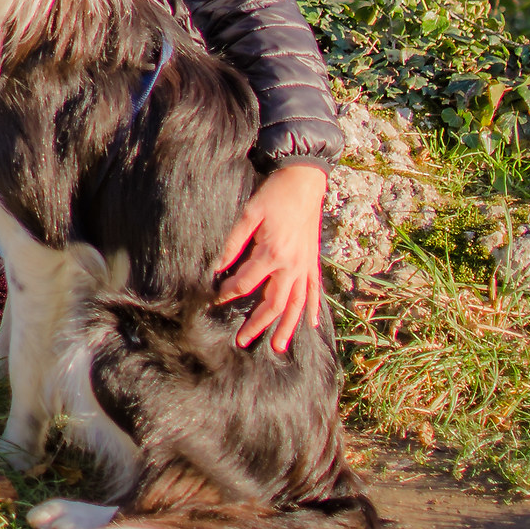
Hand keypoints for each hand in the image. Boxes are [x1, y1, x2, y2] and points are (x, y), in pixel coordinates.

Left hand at [212, 165, 328, 352]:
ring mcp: (305, 266)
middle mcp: (291, 265)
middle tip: (242, 341)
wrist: (305, 181)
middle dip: (257, 324)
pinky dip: (312, 309)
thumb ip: (232, 242)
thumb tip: (216, 266)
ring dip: (287, 328)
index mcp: (272, 253)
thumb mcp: (248, 213)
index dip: (228, 293)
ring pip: (296, 305)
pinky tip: (309, 324)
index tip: (215, 299)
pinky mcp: (313, 262)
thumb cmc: (274, 195)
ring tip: (278, 347)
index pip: (245, 283)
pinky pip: (314, 291)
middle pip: (273, 304)